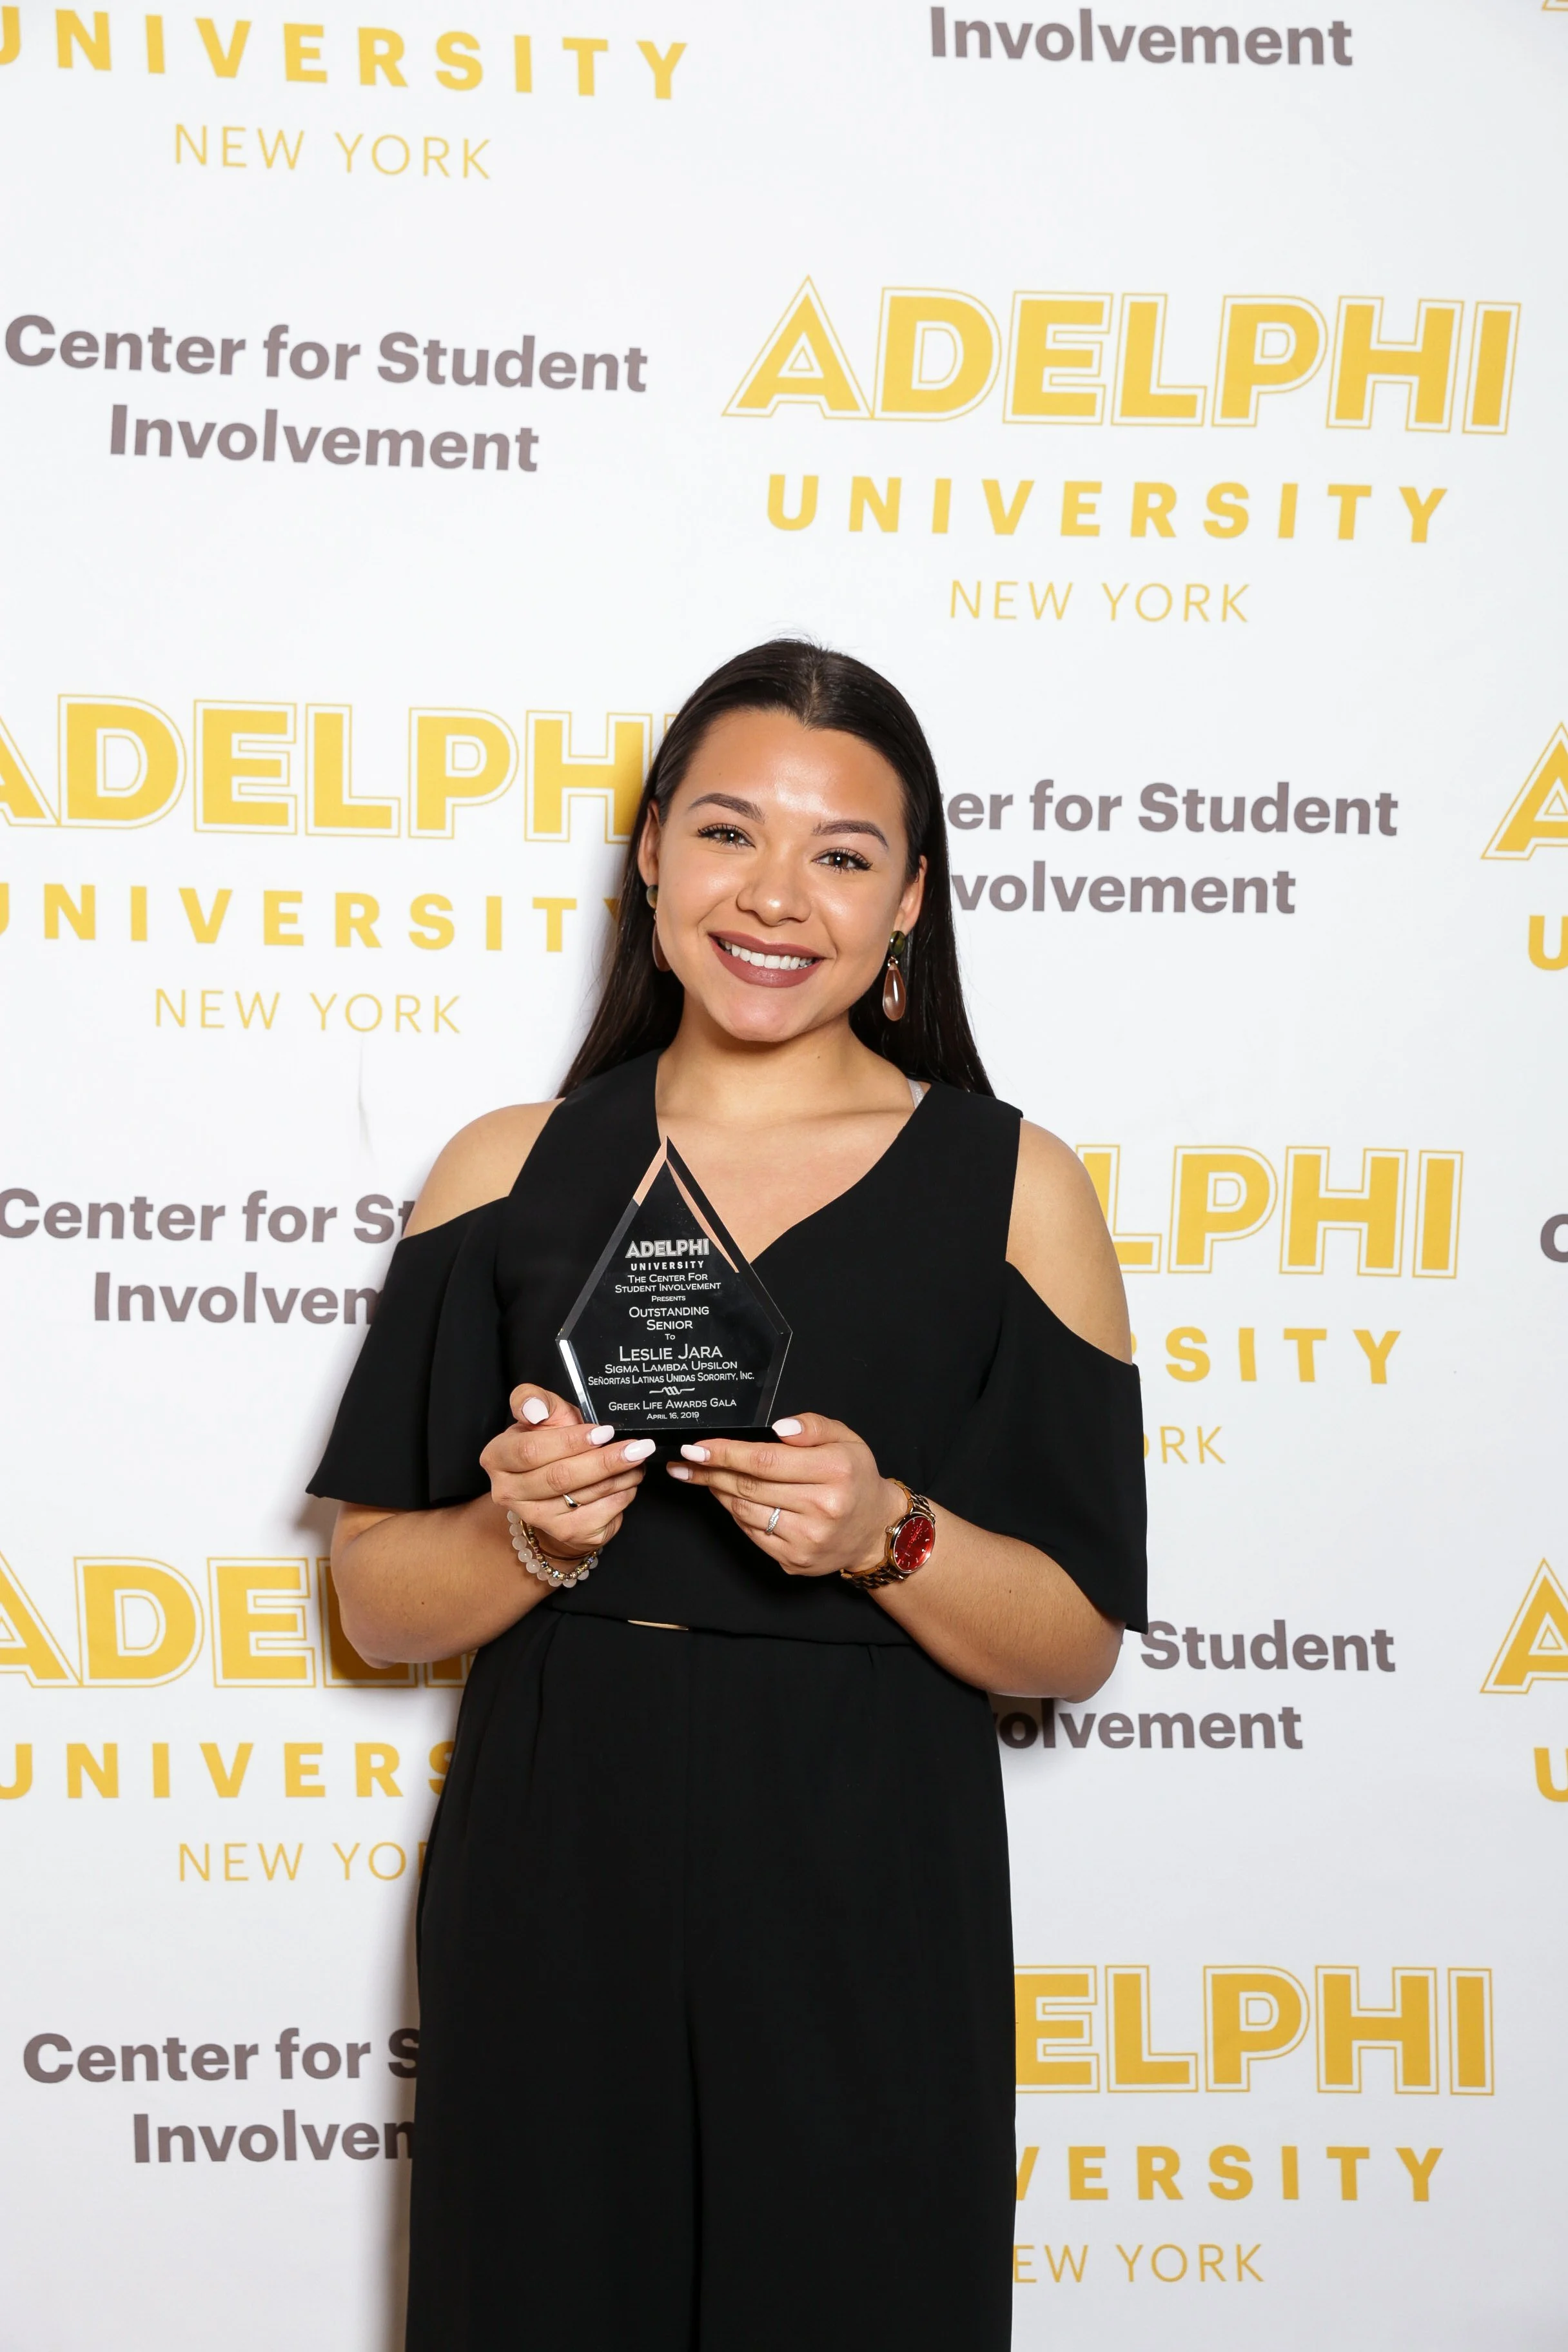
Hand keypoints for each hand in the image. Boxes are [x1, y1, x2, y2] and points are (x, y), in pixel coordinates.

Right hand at [480, 1386, 653, 1562]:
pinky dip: (621, 1495)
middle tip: (637, 1447)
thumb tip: (534, 1411)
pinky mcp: (565, 1534)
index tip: (604, 1431)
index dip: (569, 1441)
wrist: (555, 1491)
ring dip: (619, 1476)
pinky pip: (599, 1515)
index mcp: (497, 1457)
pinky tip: (629, 1480)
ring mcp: (537, 1517)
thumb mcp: (545, 1415)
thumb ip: (535, 1400)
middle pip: (560, 1477)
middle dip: (604, 1460)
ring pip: (583, 1496)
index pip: (531, 1451)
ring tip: (638, 1458)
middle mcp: (509, 1492)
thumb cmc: (551, 1444)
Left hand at [665, 1413, 901, 1579]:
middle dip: (711, 1471)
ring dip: (718, 1491)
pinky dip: (735, 1512)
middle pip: (750, 1486)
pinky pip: (752, 1532)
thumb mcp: (845, 1439)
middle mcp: (822, 1507)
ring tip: (702, 1475)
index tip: (697, 1448)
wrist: (873, 1529)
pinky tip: (728, 1496)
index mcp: (835, 1471)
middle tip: (685, 1460)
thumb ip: (812, 1426)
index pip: (766, 1460)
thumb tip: (777, 1428)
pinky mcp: (794, 1560)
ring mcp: (807, 1539)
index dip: (726, 1453)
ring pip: (745, 1510)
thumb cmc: (854, 1478)